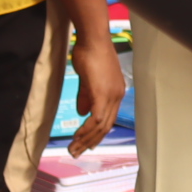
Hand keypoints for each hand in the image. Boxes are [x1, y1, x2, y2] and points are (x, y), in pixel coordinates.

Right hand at [65, 31, 126, 156]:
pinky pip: (96, 118)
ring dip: (86, 139)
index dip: (97, 134)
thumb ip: (87, 97)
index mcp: (116, 92)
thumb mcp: (88, 80)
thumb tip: (82, 113)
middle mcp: (118, 96)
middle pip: (106, 126)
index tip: (85, 145)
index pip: (109, 119)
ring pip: (101, 125)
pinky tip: (76, 137)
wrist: (93, 39)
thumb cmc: (90, 54)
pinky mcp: (102, 93)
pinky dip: (86, 130)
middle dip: (90, 142)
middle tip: (76, 152)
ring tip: (73, 148)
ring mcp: (112, 95)